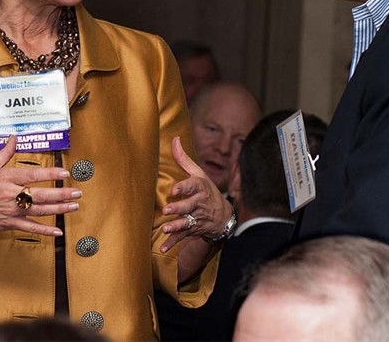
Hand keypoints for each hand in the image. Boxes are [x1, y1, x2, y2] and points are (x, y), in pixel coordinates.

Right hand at [0, 135, 79, 238]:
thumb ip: (4, 153)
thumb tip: (14, 137)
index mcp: (6, 178)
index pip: (32, 175)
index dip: (50, 173)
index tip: (65, 172)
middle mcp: (11, 195)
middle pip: (40, 195)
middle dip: (61, 194)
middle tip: (77, 192)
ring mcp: (12, 211)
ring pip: (40, 211)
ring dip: (59, 209)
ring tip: (74, 206)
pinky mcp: (10, 224)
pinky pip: (31, 228)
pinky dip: (45, 231)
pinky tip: (58, 231)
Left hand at [160, 136, 233, 250]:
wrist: (224, 216)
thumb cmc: (207, 190)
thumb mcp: (199, 174)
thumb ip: (183, 159)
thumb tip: (174, 138)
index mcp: (200, 188)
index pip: (192, 186)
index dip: (184, 188)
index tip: (174, 190)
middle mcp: (199, 204)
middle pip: (189, 206)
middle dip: (179, 208)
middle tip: (168, 210)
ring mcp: (197, 219)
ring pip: (186, 223)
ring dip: (176, 226)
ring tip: (166, 227)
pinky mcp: (193, 230)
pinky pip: (183, 238)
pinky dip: (173, 244)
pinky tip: (164, 249)